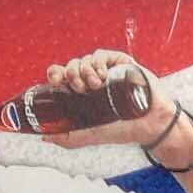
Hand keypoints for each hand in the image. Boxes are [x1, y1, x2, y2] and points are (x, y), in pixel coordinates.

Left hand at [37, 50, 175, 150]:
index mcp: (82, 93)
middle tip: (80, 88)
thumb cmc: (123, 130)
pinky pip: (101, 55)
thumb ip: (68, 137)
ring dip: (84, 70)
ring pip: (84, 59)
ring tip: (96, 86)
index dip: (55, 74)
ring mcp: (106, 70)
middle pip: (71, 66)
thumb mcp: (90, 135)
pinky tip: (103, 77)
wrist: (149, 125)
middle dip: (71, 74)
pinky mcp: (120, 62)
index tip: (55, 81)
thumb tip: (44, 136)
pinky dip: (97, 63)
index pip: (62, 76)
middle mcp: (92, 79)